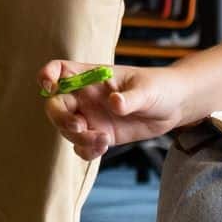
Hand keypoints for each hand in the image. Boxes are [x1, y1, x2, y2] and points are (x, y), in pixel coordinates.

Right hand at [40, 61, 185, 160]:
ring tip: (103, 141)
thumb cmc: (159, 87)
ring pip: (67, 130)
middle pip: (56, 105)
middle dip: (61, 118)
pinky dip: (87, 151)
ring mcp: (91, 117)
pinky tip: (104, 147)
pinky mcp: (99, 135)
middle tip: (79, 128)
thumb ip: (130, 97)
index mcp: (91, 76)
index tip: (49, 87)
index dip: (48, 76)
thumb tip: (115, 103)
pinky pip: (82, 146)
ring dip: (79, 139)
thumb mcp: (147, 90)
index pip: (60, 70)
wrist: (173, 107)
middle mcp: (85, 97)